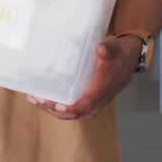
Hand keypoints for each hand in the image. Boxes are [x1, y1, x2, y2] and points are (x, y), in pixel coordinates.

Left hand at [27, 36, 141, 119]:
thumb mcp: (114, 48)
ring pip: (69, 112)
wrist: (128, 57)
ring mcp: (92, 101)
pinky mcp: (87, 98)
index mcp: (101, 91)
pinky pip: (71, 106)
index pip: (84, 106)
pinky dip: (56, 104)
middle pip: (72, 113)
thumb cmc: (119, 54)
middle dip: (52, 109)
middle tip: (36, 99)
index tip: (55, 105)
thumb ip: (107, 49)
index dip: (69, 109)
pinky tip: (43, 95)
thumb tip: (101, 48)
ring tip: (33, 98)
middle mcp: (96, 101)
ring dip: (51, 108)